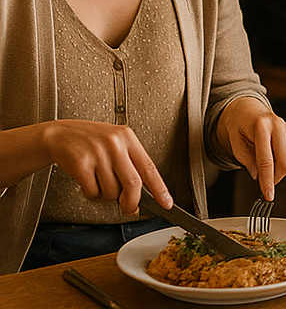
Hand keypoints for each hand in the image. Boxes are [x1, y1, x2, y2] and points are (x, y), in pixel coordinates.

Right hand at [43, 120, 171, 215]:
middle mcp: (115, 144)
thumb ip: (129, 164)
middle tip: (129, 208)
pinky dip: (91, 195)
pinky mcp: (81, 164)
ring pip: (111, 191)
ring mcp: (98, 154)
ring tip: (99, 184)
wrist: (60, 134)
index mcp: (128, 138)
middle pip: (133, 183)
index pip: (149, 167)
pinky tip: (87, 183)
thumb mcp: (116, 143)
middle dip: (132, 202)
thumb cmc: (90, 141)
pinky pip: (93, 192)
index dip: (160, 189)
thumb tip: (139, 194)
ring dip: (106, 197)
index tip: (166, 203)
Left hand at [216, 97, 285, 200]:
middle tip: (266, 186)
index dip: (267, 180)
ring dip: (277, 170)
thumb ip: (246, 159)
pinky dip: (280, 162)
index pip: (266, 160)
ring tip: (263, 168)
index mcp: (261, 126)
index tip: (268, 195)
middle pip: (284, 162)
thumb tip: (257, 175)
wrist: (247, 108)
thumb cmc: (239, 124)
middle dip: (276, 178)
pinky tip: (269, 158)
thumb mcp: (234, 141)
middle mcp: (277, 125)